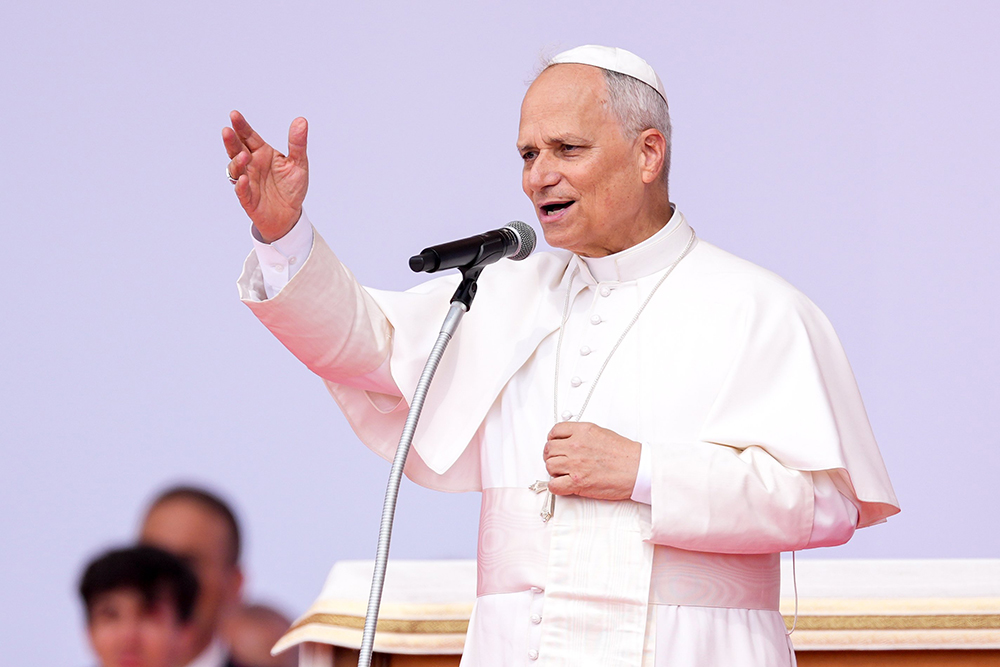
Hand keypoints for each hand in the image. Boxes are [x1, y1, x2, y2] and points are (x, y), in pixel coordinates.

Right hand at [223, 110, 308, 241]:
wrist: (291, 215)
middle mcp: (251, 165)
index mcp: (262, 153)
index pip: (248, 137)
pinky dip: (240, 185)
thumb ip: (297, 143)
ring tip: (244, 156)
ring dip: (237, 162)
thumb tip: (301, 121)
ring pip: (235, 169)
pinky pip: (241, 191)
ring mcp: (247, 181)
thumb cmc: (291, 188)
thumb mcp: (298, 163)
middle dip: (231, 141)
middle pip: (237, 150)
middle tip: (227, 131)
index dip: (241, 126)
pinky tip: (242, 179)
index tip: (234, 115)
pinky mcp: (248, 199)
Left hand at [543, 422, 640, 500]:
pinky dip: (556, 486)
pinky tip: (564, 484)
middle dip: (552, 456)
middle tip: (559, 461)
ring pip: (549, 466)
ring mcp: (575, 464)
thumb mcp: (600, 433)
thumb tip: (568, 439)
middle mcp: (576, 446)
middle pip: (549, 450)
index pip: (554, 432)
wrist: (637, 469)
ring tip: (565, 473)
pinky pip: (554, 485)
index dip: (552, 439)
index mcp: (582, 431)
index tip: (555, 444)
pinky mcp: (577, 482)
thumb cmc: (624, 453)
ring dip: (554, 471)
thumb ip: (582, 434)